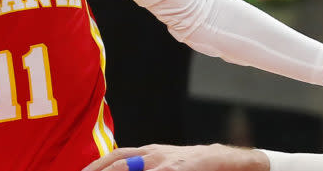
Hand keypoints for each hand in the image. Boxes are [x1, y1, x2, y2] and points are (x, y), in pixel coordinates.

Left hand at [82, 144, 267, 170]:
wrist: (227, 159)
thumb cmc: (192, 167)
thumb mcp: (164, 166)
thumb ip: (144, 169)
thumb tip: (119, 170)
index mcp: (146, 153)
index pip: (114, 157)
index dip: (95, 166)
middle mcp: (154, 154)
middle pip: (120, 162)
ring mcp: (169, 159)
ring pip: (137, 167)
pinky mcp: (186, 165)